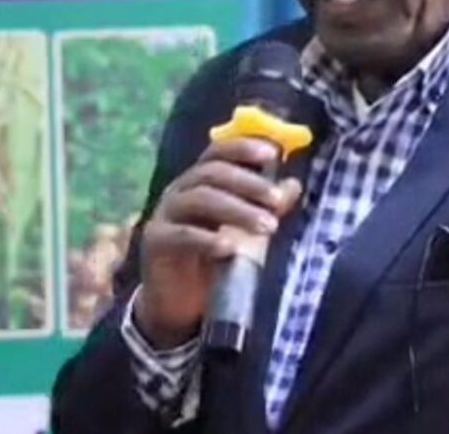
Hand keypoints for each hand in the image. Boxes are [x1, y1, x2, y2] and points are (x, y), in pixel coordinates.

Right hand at [134, 137, 301, 348]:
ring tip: (268, 227)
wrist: (177, 300)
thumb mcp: (243, 229)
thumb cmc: (211, 256)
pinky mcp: (156, 241)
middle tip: (278, 201)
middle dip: (249, 184)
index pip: (218, 152)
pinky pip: (182, 235)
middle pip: (212, 173)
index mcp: (199, 180)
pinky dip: (208, 239)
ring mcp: (165, 214)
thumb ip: (265, 206)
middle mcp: (180, 190)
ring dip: (238, 210)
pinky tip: (230, 248)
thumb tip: (293, 185)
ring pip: (200, 199)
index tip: (272, 153)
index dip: (243, 148)